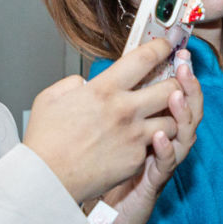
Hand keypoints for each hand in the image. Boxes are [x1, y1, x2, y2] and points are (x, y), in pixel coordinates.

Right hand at [25, 38, 187, 202]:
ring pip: (172, 121)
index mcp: (104, 89)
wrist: (47, 178)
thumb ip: (73, 83)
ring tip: (158, 117)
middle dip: (176, 84)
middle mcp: (125, 110)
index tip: (165, 45)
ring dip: (168, 117)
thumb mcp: (50, 97)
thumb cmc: (45, 141)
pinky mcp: (136, 159)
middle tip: (172, 84)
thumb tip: (86, 84)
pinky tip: (138, 142)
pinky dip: (150, 144)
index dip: (160, 47)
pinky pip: (155, 146)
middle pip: (171, 88)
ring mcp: (134, 136)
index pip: (144, 59)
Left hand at [99, 51, 202, 223]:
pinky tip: (159, 136)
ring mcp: (161, 158)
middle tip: (184, 66)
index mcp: (148, 120)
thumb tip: (84, 81)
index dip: (174, 70)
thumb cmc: (98, 168)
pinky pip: (167, 162)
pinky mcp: (155, 179)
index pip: (169, 88)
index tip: (175, 49)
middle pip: (186, 105)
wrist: (98, 208)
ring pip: (185, 132)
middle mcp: (161, 135)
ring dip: (183, 113)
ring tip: (177, 95)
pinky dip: (166, 148)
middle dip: (188, 84)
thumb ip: (93, 104)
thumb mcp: (96, 128)